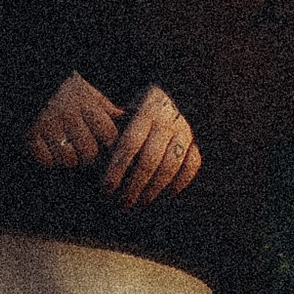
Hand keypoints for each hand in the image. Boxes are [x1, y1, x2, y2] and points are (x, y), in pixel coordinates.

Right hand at [27, 72, 123, 171]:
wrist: (29, 76)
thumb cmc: (59, 86)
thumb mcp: (84, 88)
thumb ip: (103, 104)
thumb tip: (122, 115)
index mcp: (84, 102)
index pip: (108, 133)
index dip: (108, 141)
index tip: (103, 142)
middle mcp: (68, 114)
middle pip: (89, 151)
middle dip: (88, 156)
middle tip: (83, 152)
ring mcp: (48, 125)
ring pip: (68, 159)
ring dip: (69, 159)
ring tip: (66, 151)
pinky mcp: (31, 134)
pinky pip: (46, 160)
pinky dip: (49, 160)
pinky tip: (49, 152)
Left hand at [99, 83, 200, 208]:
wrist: (171, 91)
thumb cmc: (139, 108)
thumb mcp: (126, 112)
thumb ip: (117, 132)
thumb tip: (97, 162)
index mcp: (146, 112)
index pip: (129, 144)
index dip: (117, 168)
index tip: (107, 187)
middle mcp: (167, 122)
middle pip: (150, 159)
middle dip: (134, 185)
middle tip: (123, 202)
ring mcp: (184, 132)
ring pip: (171, 165)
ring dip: (155, 187)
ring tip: (141, 201)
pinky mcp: (196, 141)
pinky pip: (192, 165)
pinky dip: (181, 181)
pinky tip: (168, 194)